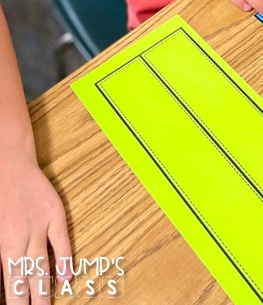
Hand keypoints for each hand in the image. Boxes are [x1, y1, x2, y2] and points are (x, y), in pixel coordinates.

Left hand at [0, 147, 71, 303]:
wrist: (7, 161)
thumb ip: (0, 256)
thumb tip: (4, 280)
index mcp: (2, 243)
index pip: (11, 284)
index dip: (16, 303)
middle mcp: (21, 237)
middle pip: (28, 279)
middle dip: (32, 304)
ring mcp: (40, 225)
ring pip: (44, 264)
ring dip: (46, 290)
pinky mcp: (54, 212)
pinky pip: (62, 240)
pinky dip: (65, 259)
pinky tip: (66, 277)